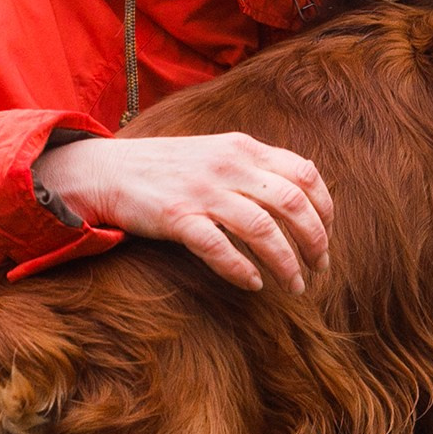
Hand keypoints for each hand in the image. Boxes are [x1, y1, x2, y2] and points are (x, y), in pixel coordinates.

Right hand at [34, 133, 332, 293]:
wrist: (105, 170)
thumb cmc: (167, 169)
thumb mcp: (217, 153)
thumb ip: (255, 167)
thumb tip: (301, 189)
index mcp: (244, 148)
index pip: (306, 175)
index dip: (325, 210)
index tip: (327, 236)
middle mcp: (230, 166)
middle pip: (294, 204)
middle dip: (315, 242)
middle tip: (319, 268)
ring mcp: (203, 191)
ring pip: (264, 230)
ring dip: (286, 264)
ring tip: (294, 286)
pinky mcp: (177, 217)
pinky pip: (220, 248)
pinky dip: (242, 270)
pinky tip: (253, 284)